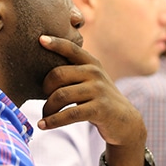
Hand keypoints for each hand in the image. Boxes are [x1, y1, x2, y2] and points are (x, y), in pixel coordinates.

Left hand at [37, 35, 145, 151]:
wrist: (124, 121)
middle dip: (45, 88)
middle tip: (43, 98)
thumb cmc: (99, 99)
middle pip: (58, 75)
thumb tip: (43, 66)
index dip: (55, 43)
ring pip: (61, 95)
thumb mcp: (92, 80)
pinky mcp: (99, 109)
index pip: (71, 49)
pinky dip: (53, 121)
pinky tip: (43, 125)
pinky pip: (69, 114)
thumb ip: (75, 71)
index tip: (40, 40)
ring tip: (44, 116)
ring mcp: (98, 91)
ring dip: (47, 108)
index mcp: (92, 63)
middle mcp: (95, 73)